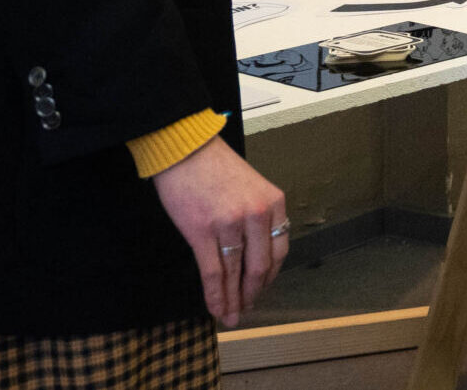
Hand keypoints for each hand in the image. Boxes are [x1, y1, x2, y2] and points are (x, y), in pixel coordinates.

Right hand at [151, 136, 287, 327]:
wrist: (187, 150)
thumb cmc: (217, 168)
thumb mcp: (252, 187)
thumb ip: (259, 218)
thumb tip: (255, 256)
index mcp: (273, 203)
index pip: (279, 251)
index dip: (270, 277)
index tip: (262, 290)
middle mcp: (257, 214)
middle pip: (260, 267)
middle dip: (253, 293)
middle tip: (247, 309)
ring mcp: (230, 224)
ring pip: (236, 273)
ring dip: (234, 300)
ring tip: (232, 316)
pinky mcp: (202, 232)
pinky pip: (213, 272)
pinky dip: (215, 295)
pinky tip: (216, 308)